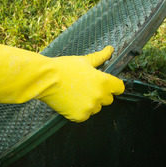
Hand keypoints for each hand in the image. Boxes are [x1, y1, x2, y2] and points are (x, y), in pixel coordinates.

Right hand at [0, 43, 124, 121]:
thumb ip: (100, 57)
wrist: (46, 79)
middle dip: (101, 94)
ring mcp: (90, 108)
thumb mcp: (84, 61)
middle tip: (87, 87)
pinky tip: (71, 101)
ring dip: (90, 103)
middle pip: (108, 100)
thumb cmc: (64, 68)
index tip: (108, 85)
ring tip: (76, 93)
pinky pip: (85, 115)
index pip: (119, 88)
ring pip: (96, 108)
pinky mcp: (80, 116)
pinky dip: (79, 110)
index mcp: (104, 82)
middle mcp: (99, 96)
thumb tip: (110, 49)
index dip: (114, 86)